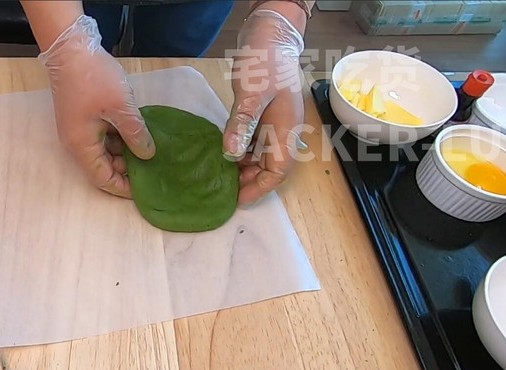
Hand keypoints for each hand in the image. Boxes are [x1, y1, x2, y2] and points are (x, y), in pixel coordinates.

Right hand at [38, 15, 154, 197]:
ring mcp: (79, 130)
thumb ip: (136, 134)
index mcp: (81, 146)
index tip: (146, 186)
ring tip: (150, 150)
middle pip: (104, 167)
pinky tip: (138, 133)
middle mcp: (77, 143)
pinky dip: (120, 139)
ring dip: (125, 152)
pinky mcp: (84, 118)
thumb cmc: (94, 78)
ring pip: (105, 151)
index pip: (103, 180)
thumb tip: (148, 155)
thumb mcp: (122, 108)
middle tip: (154, 166)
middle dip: (127, 169)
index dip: (123, 187)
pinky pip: (103, 137)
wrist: (71, 47)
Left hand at [224, 6, 306, 205]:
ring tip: (219, 175)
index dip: (259, 187)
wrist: (270, 35)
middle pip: (270, 168)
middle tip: (222, 189)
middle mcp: (283, 131)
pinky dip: (240, 152)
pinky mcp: (263, 117)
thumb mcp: (252, 92)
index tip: (238, 198)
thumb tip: (231, 154)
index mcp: (287, 128)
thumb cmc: (265, 61)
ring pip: (261, 157)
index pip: (278, 170)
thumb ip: (243, 123)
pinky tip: (222, 154)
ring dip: (243, 169)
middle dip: (249, 182)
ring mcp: (274, 124)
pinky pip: (254, 143)